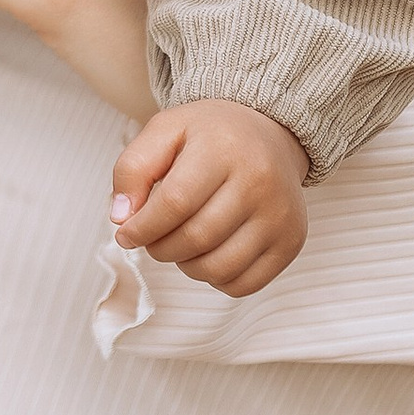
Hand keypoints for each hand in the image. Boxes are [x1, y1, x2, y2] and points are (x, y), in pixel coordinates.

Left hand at [111, 100, 308, 296]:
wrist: (270, 132)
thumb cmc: (210, 135)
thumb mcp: (165, 130)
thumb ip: (133, 169)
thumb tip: (121, 219)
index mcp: (224, 147)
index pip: (175, 203)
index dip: (142, 228)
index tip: (126, 234)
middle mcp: (259, 180)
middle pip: (195, 239)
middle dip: (160, 248)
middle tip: (152, 238)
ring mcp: (280, 215)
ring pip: (218, 268)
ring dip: (185, 266)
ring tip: (179, 243)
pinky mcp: (292, 241)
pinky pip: (244, 284)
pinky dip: (216, 279)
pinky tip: (209, 253)